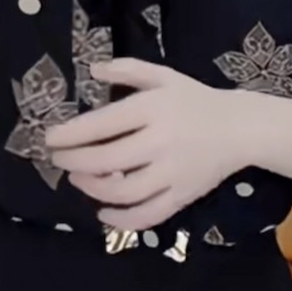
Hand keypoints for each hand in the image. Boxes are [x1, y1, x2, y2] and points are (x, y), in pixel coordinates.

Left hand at [48, 58, 258, 230]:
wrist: (240, 128)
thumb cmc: (195, 99)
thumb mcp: (164, 76)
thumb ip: (127, 70)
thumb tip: (92, 70)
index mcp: (154, 109)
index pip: (104, 123)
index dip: (72, 133)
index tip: (50, 138)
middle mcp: (162, 141)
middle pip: (108, 159)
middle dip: (75, 161)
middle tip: (58, 159)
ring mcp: (173, 173)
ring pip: (125, 191)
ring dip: (93, 188)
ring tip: (78, 179)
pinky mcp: (183, 196)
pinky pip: (149, 215)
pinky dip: (122, 220)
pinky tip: (103, 213)